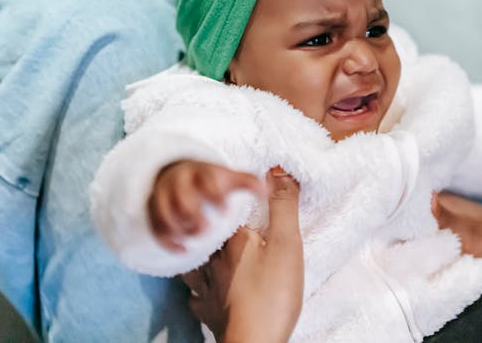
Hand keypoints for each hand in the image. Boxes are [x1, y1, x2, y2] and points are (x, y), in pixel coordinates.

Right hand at [148, 160, 266, 251]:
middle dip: (193, 214)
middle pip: (181, 197)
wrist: (178, 176)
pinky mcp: (154, 213)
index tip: (227, 211)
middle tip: (208, 230)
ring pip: (164, 212)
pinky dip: (167, 240)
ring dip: (178, 227)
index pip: (206, 179)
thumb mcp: (229, 179)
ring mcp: (164, 196)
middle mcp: (180, 182)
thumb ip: (248, 183)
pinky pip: (155, 227)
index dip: (215, 195)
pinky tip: (183, 250)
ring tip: (195, 240)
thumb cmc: (211, 181)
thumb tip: (268, 188)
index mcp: (202, 172)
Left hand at [182, 168, 302, 342]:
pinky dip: (198, 291)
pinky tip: (205, 292)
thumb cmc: (272, 294)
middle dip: (210, 228)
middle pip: (206, 237)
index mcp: (230, 240)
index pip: (223, 211)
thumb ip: (283, 206)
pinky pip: (196, 296)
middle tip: (221, 223)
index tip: (235, 197)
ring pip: (195, 265)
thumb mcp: (286, 244)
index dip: (228, 202)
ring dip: (200, 257)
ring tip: (210, 254)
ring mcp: (206, 289)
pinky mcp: (209, 312)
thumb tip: (277, 170)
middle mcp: (212, 261)